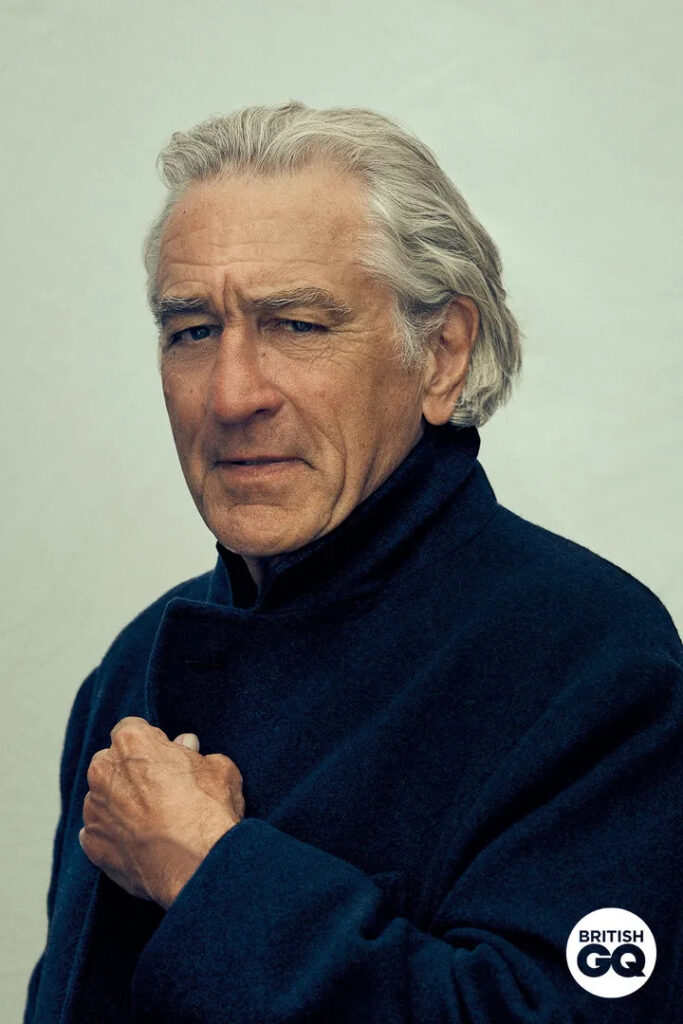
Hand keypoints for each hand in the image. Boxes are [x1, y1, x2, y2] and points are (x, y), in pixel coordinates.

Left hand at [79, 717, 244, 908]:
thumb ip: (195, 753)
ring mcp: (94, 809)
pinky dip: (115, 836)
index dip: (151, 744)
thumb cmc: (209, 811)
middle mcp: (104, 770)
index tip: (167, 759)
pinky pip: (99, 832)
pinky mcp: (91, 844)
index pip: (132, 729)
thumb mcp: (218, 768)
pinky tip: (141, 844)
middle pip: (112, 762)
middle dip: (131, 772)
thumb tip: (188, 747)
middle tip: (161, 790)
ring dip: (121, 805)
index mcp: (132, 741)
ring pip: (104, 798)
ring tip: (153, 823)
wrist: (197, 866)